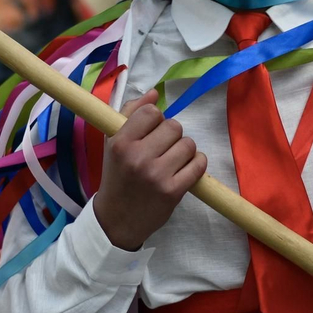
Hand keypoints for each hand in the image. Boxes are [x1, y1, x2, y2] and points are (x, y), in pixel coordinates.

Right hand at [93, 91, 206, 251]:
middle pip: (174, 126)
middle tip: (161, 150)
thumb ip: (130, 114)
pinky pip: (198, 164)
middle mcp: (137, 157)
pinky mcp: (173, 191)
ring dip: (184, 150)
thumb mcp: (113, 143)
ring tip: (172, 161)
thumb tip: (154, 94)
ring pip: (188, 144)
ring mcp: (156, 175)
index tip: (151, 133)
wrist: (117, 219)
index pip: (152, 112)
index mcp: (120, 142)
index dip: (156, 120)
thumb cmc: (116, 176)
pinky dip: (196, 164)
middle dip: (171, 136)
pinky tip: (184, 170)